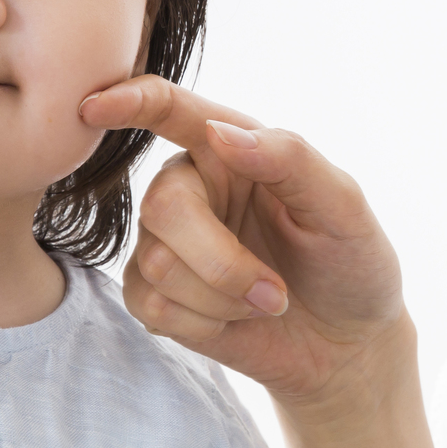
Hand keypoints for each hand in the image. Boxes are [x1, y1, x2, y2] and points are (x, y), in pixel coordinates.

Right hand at [81, 76, 411, 409]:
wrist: (348, 346)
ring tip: (268, 303)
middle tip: (277, 294)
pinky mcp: (155, 294)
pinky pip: (150, 305)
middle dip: (222, 262)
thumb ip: (291, 159)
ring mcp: (166, 241)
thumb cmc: (352, 263)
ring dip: (224, 298)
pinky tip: (236, 321)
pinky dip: (204, 323)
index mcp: (230, 148)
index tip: (94, 104)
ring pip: (157, 263)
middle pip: (163, 206)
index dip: (129, 101)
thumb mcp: (345, 207)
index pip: (170, 109)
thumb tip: (223, 133)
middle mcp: (190, 186)